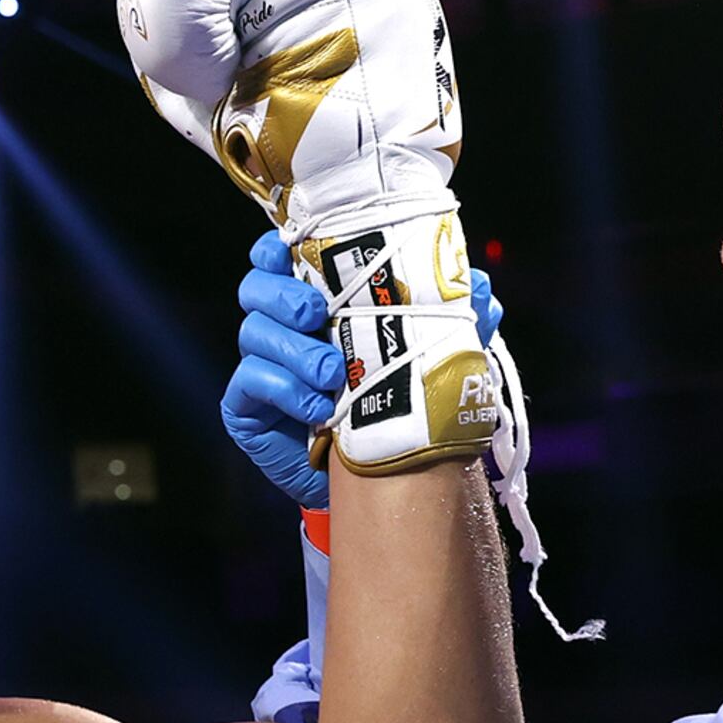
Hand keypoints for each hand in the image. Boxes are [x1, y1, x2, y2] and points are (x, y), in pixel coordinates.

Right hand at [224, 230, 502, 508]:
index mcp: (314, 301)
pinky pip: (249, 384)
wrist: (377, 473)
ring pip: (254, 334)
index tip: (290, 250)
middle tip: (316, 313)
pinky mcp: (245, 406)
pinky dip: (285, 392)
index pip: (277, 259)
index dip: (275, 249)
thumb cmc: (394, 401)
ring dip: (294, 351)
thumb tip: (477, 281)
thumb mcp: (429, 354)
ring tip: (333, 376)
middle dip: (283, 295)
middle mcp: (280, 328)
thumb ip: (448, 317)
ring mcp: (259, 366)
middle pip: (255, 288)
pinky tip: (317, 410)